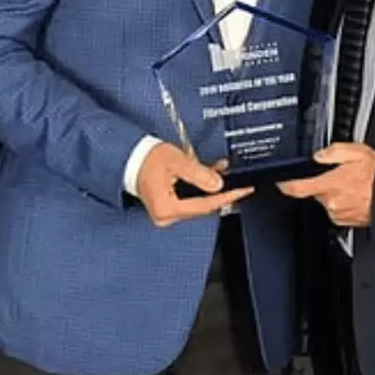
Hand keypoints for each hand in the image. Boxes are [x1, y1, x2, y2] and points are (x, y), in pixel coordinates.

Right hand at [136, 142, 252, 227]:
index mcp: (167, 208)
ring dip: (211, 188)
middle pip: (203, 206)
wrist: (131, 157)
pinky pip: (191, 200)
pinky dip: (201, 189)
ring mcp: (167, 214)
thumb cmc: (147, 159)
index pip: (205, 206)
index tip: (243, 190)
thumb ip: (199, 174)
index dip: (227, 197)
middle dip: (220, 191)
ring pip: (198, 202)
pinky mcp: (168, 208)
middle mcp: (166, 216)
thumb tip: (218, 184)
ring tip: (221, 171)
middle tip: (238, 181)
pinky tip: (209, 176)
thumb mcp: (177, 161)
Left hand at [276, 143, 374, 226]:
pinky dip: (343, 203)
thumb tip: (319, 155)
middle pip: (316, 192)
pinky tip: (358, 196)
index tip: (281, 183)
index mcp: (330, 185)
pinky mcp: (347, 223)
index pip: (298, 187)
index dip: (286, 185)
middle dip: (323, 184)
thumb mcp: (356, 152)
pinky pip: (338, 211)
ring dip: (335, 194)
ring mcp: (339, 214)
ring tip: (354, 186)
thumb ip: (333, 151)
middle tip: (341, 175)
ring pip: (328, 202)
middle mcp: (332, 203)